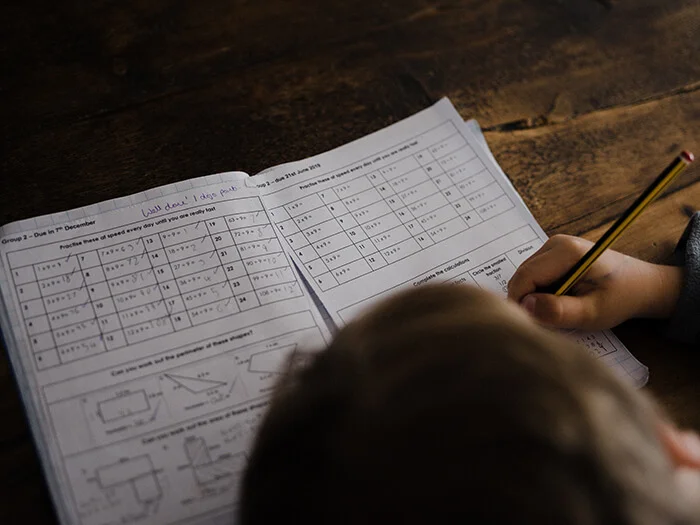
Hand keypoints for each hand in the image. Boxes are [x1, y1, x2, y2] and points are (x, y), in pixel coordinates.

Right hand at [507, 235, 683, 330]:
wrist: (642, 285)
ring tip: (562, 308)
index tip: (535, 324)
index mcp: (566, 251)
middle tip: (552, 320)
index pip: (524, 278)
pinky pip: (534, 277)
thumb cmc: (621, 298)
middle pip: (522, 277)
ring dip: (536, 298)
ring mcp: (553, 246)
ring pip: (525, 278)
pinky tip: (562, 299)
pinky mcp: (553, 254)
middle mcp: (555, 242)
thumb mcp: (593, 313)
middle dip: (530, 301)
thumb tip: (525, 307)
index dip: (522, 304)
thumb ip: (559, 311)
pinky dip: (541, 293)